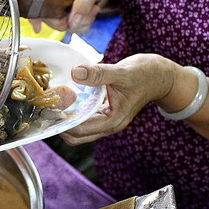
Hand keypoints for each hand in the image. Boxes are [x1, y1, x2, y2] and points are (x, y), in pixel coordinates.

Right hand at [29, 0, 113, 33]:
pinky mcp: (64, 7)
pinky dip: (79, 24)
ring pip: (58, 22)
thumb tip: (72, 21)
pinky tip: (90, 13)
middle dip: (67, 20)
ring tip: (92, 10)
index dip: (36, 13)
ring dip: (77, 23)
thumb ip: (82, 4)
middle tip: (84, 16)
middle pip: (48, 14)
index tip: (37, 28)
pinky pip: (67, 23)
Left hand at [60, 54, 179, 144]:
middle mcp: (108, 125)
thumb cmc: (146, 74)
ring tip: (53, 102)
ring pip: (78, 129)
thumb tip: (75, 73)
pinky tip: (65, 97)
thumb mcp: (122, 72)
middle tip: (47, 106)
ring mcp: (105, 120)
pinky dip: (72, 111)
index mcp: (112, 121)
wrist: (161, 76)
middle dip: (59, 124)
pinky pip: (83, 118)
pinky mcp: (104, 112)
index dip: (61, 122)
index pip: (78, 131)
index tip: (48, 108)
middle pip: (75, 136)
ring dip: (65, 119)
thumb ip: (98, 74)